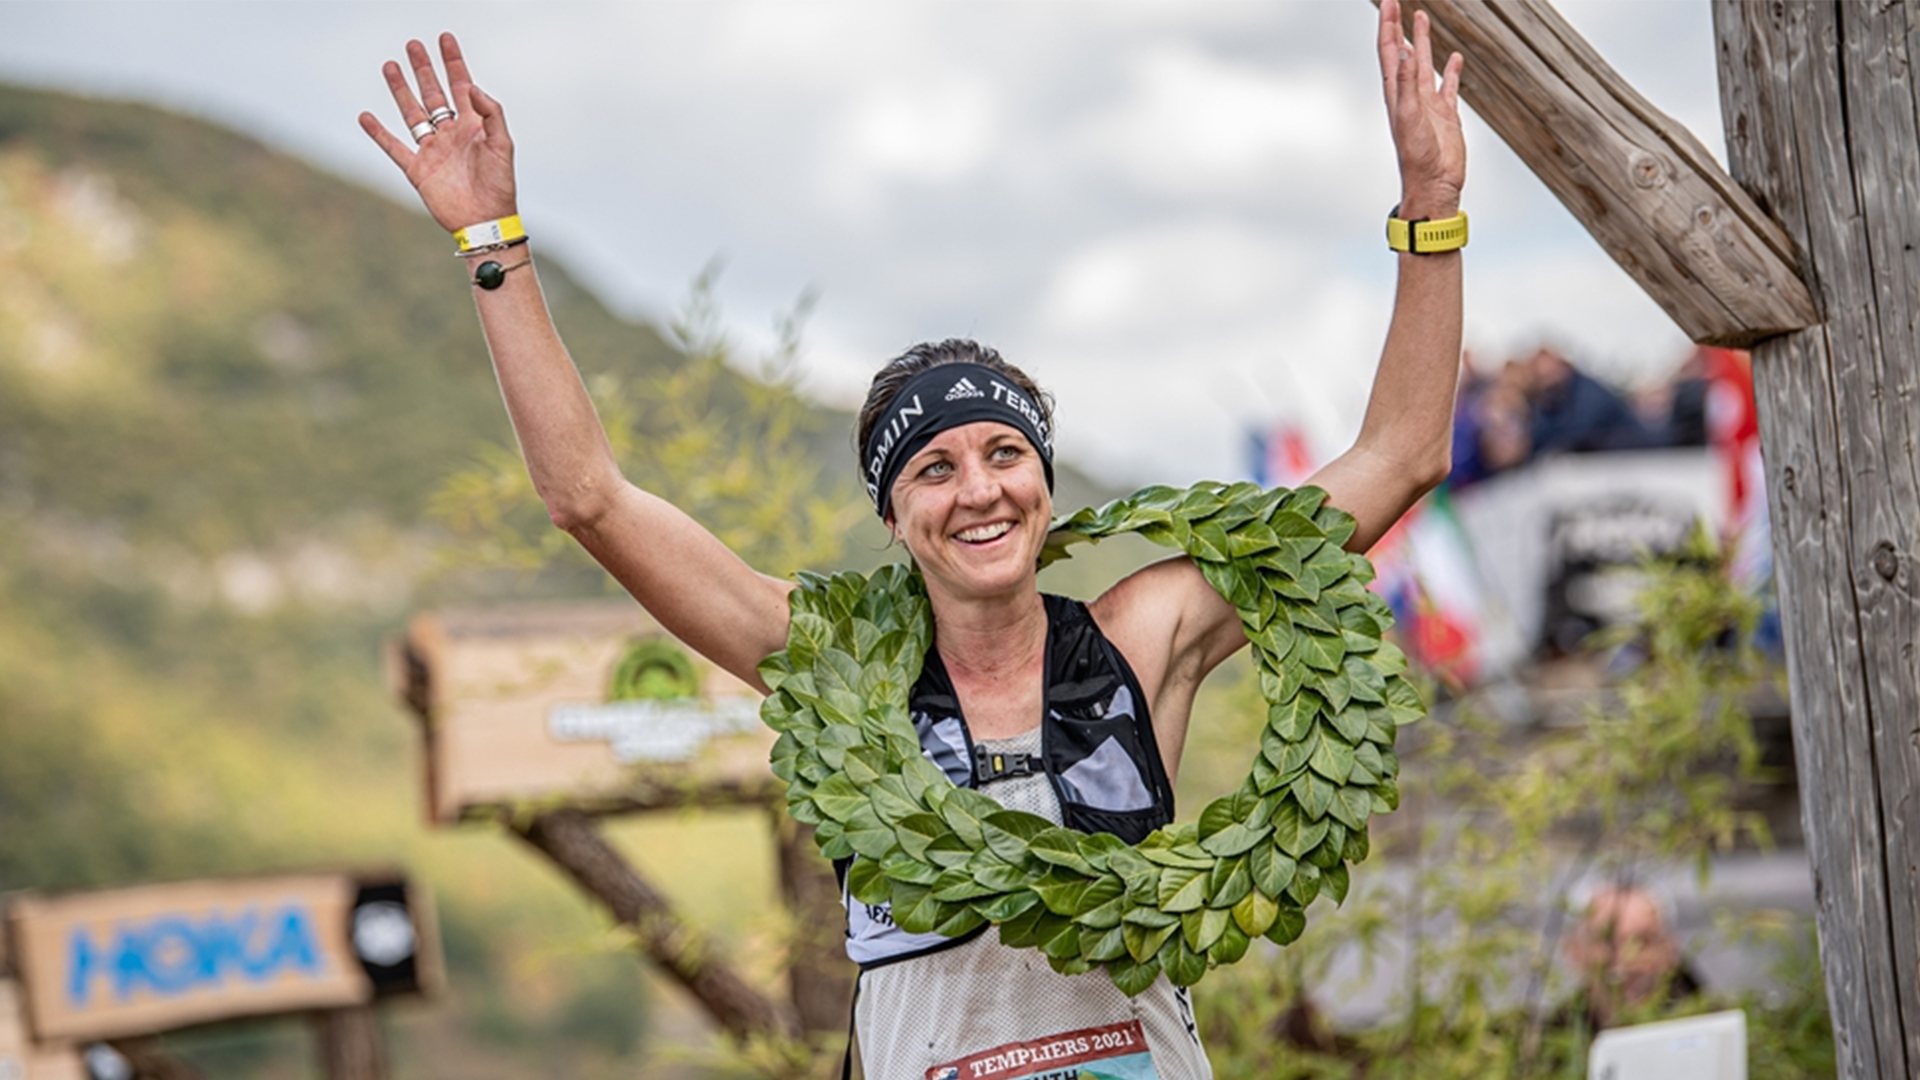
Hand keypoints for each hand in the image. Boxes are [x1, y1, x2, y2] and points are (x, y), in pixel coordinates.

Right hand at [359, 33, 517, 232]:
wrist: (485, 222)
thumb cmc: (499, 185)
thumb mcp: (503, 145)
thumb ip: (491, 114)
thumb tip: (472, 87)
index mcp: (472, 126)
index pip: (461, 85)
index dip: (453, 62)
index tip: (445, 38)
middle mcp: (450, 134)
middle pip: (433, 93)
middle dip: (423, 69)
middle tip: (412, 45)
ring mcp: (432, 150)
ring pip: (412, 113)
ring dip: (401, 90)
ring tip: (390, 66)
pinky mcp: (417, 169)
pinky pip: (394, 147)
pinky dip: (379, 133)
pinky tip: (366, 116)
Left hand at [1378, 0, 1464, 219]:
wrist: (1434, 184)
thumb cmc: (1417, 157)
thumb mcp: (1409, 118)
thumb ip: (1407, 85)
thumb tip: (1406, 53)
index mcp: (1396, 93)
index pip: (1390, 52)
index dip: (1388, 27)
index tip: (1388, 3)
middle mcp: (1409, 95)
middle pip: (1403, 52)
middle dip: (1398, 26)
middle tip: (1396, 2)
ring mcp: (1428, 103)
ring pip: (1425, 64)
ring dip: (1423, 41)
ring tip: (1422, 18)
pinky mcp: (1446, 114)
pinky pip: (1448, 85)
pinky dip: (1450, 70)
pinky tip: (1454, 58)